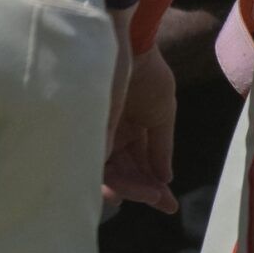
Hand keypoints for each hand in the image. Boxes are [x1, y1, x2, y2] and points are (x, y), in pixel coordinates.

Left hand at [104, 31, 178, 212]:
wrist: (130, 46)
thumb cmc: (146, 73)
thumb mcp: (161, 113)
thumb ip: (161, 146)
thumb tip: (166, 178)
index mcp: (130, 132)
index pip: (141, 166)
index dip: (154, 187)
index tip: (169, 206)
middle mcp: (110, 135)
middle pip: (124, 172)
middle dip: (142, 190)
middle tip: (159, 200)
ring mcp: (96, 131)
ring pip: (108, 171)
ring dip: (128, 187)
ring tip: (148, 195)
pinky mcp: (84, 127)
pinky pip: (91, 158)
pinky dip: (106, 176)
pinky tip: (120, 188)